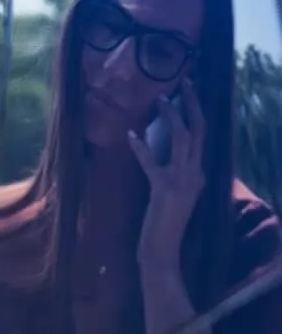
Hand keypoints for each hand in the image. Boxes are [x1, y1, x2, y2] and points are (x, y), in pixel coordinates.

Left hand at [128, 79, 204, 273]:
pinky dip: (141, 148)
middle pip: (198, 130)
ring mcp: (182, 182)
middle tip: (184, 81)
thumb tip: (172, 152)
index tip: (188, 90)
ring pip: (181, 140)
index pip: (202, 136)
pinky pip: (151, 164)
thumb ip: (179, 173)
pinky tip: (131, 134)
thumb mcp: (178, 194)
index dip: (196, 111)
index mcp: (200, 174)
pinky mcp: (163, 191)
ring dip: (171, 117)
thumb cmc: (165, 223)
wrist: (163, 251)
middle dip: (191, 104)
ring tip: (161, 99)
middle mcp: (196, 174)